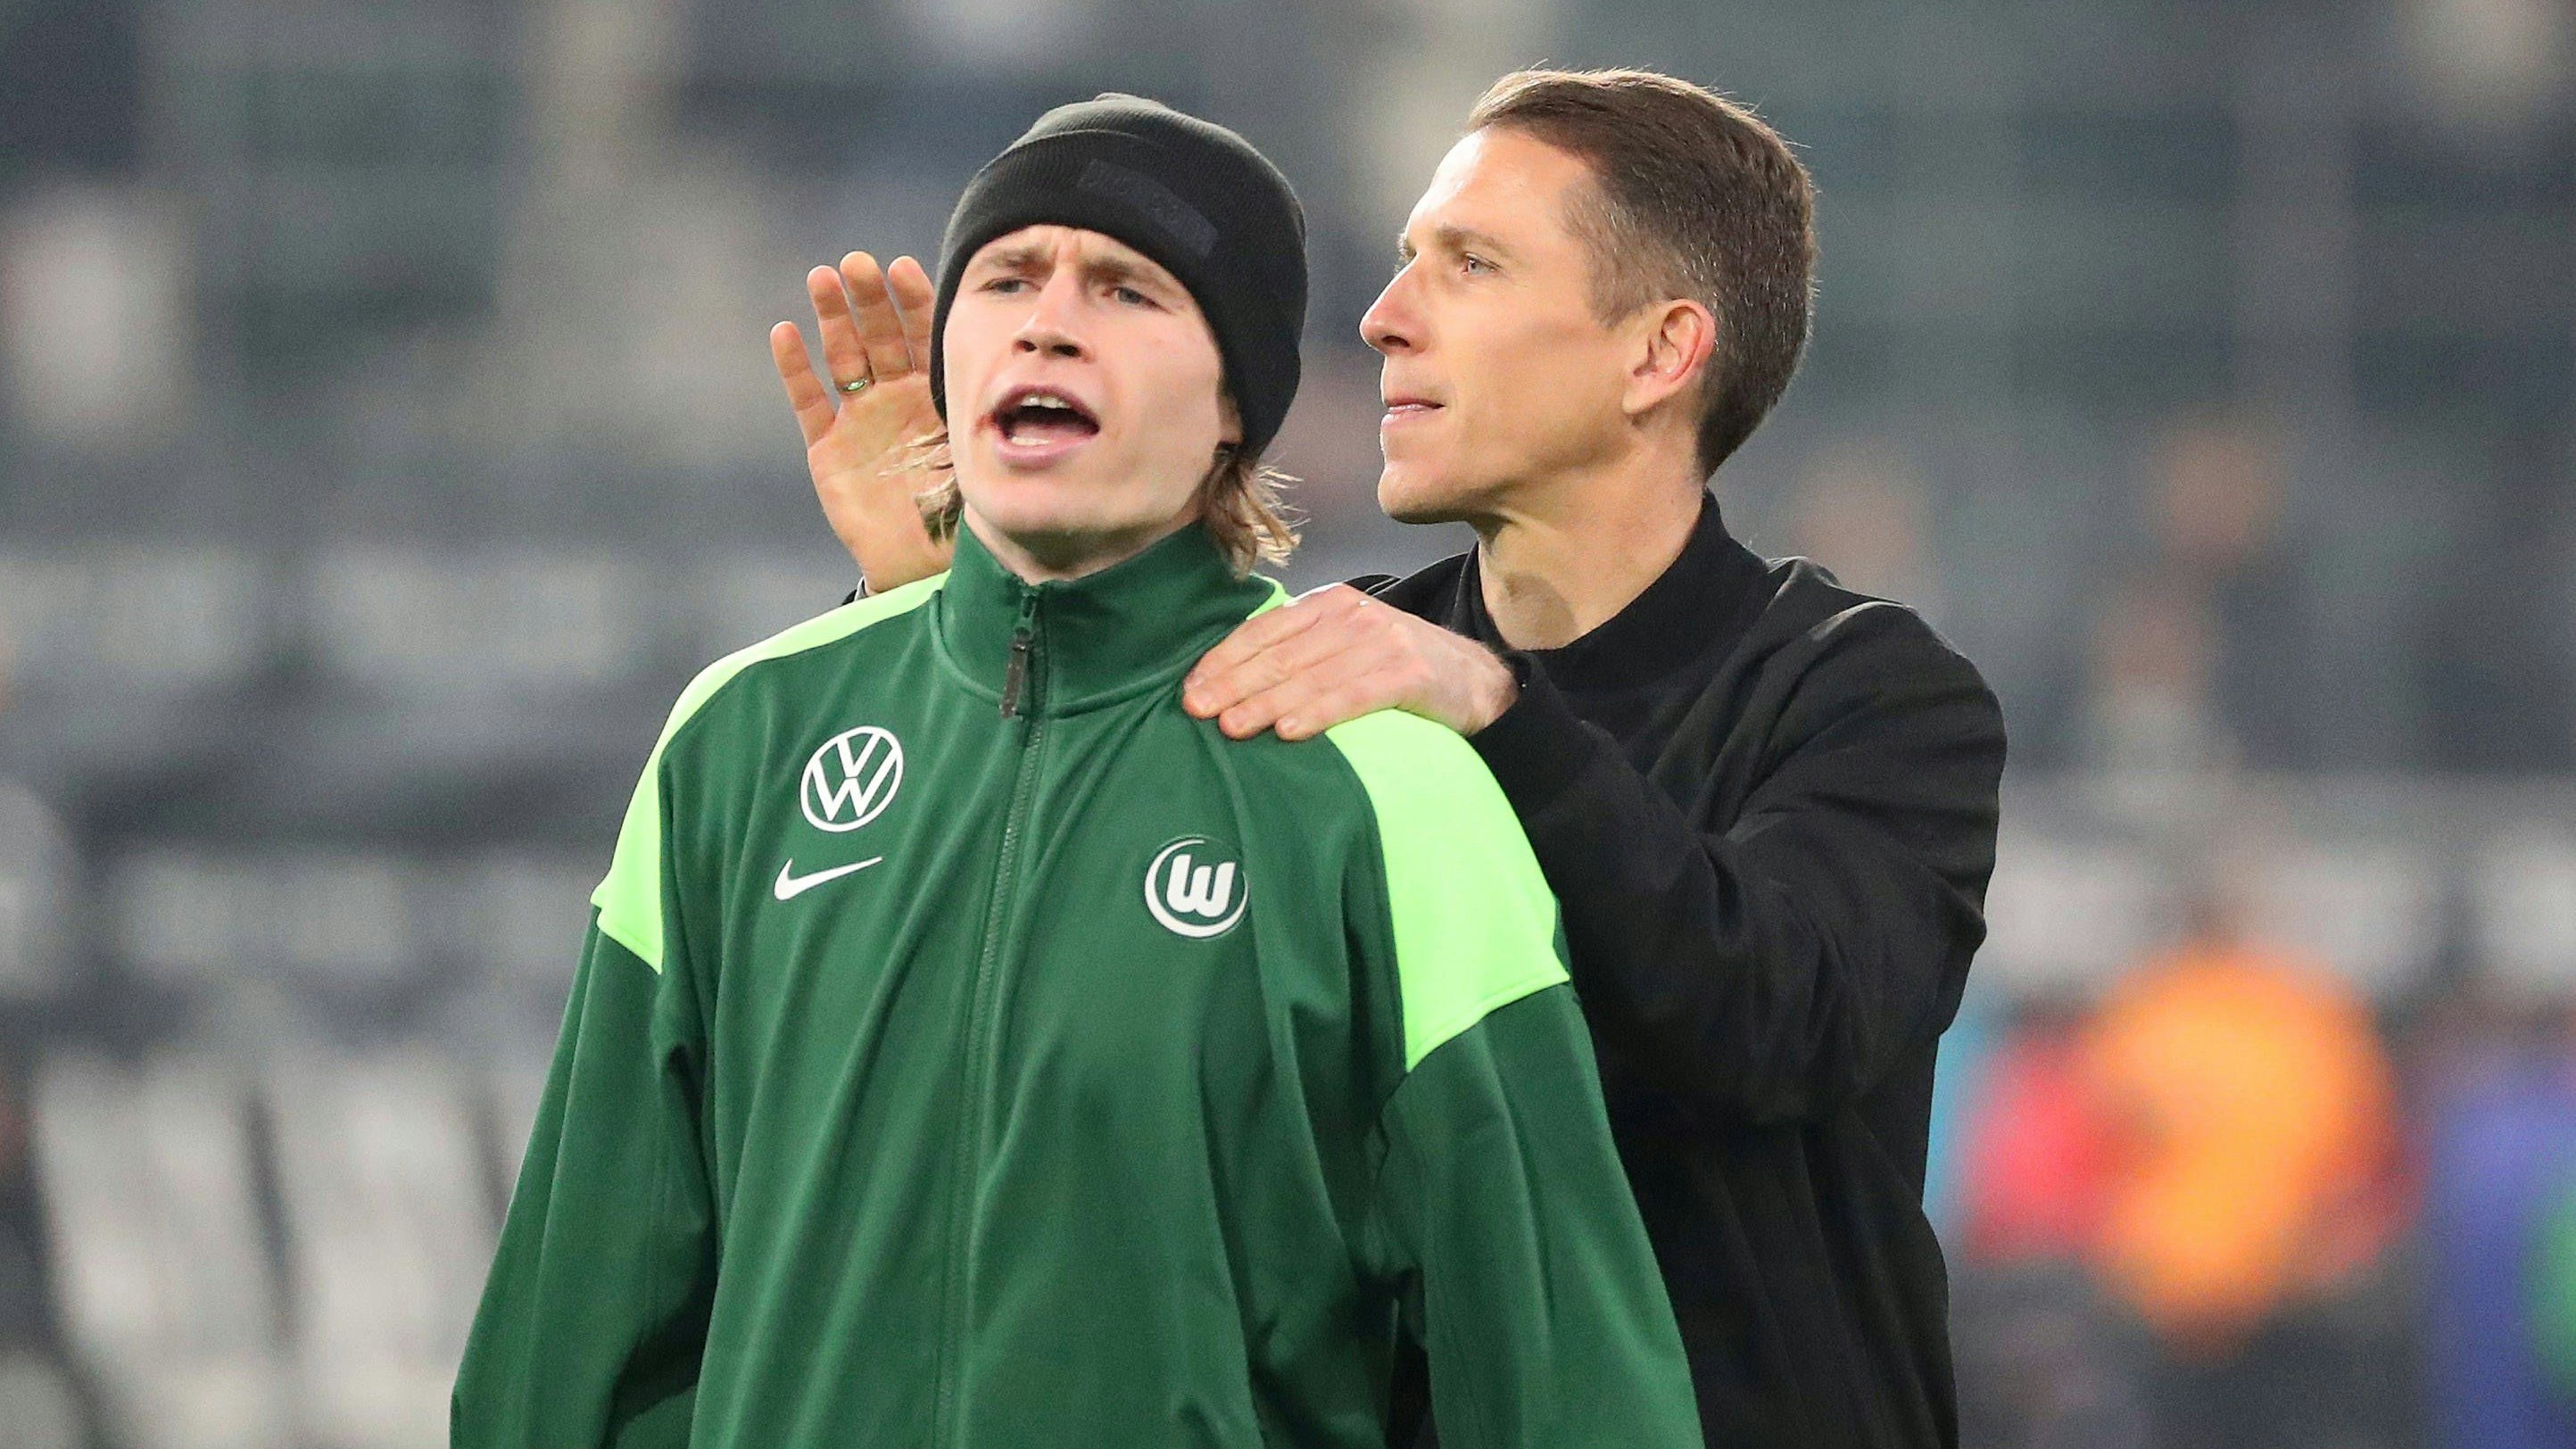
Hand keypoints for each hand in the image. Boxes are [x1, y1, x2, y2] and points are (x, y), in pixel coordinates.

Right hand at [771, 252, 953, 591]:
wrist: (927, 565)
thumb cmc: (963, 511)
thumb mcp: (978, 452)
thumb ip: (980, 410)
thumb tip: (1018, 359)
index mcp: (936, 392)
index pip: (923, 333)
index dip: (913, 300)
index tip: (904, 267)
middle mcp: (896, 397)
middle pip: (880, 335)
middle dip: (869, 298)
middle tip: (858, 263)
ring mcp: (860, 420)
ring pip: (843, 356)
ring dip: (832, 317)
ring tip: (822, 278)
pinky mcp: (828, 449)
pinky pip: (809, 401)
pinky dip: (795, 368)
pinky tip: (785, 332)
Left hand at [1182, 585, 1520, 740]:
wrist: (1478, 680)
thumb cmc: (1398, 669)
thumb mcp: (1346, 647)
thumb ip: (1300, 654)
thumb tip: (1229, 685)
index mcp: (1329, 604)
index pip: (1264, 631)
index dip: (1223, 661)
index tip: (1189, 690)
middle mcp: (1353, 614)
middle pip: (1281, 653)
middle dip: (1233, 683)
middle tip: (1196, 711)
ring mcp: (1384, 640)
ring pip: (1312, 674)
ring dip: (1266, 702)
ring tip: (1231, 727)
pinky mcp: (1410, 672)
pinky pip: (1355, 695)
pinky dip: (1319, 713)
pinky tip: (1289, 731)